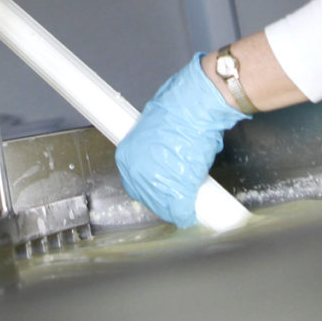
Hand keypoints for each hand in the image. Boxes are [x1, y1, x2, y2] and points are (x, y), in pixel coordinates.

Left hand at [113, 55, 246, 228]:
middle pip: (148, 199)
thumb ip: (151, 150)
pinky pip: (181, 213)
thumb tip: (161, 159)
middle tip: (177, 190)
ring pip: (165, 208)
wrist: (194, 107)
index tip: (161, 186)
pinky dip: (188, 213)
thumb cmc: (178, 109)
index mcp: (127, 157)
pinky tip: (192, 210)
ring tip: (188, 195)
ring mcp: (156, 185)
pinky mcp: (176, 192)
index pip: (134, 184)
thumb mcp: (153, 129)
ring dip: (176, 205)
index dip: (150, 187)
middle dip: (163, 197)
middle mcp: (136, 174)